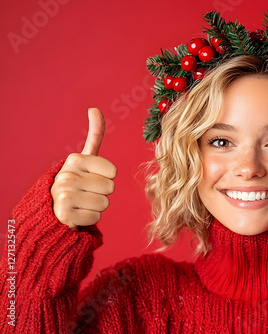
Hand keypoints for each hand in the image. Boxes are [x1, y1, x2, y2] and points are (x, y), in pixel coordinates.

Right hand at [51, 108, 116, 229]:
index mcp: (75, 160)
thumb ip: (94, 135)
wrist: (54, 208)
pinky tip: (77, 213)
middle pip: (110, 188)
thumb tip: (94, 109)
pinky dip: (90, 218)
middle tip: (86, 192)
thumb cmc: (78, 180)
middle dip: (102, 193)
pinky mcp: (64, 215)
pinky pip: (96, 217)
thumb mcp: (86, 158)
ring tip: (82, 203)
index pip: (113, 172)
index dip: (106, 177)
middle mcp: (67, 175)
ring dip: (97, 206)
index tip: (91, 177)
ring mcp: (64, 195)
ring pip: (104, 203)